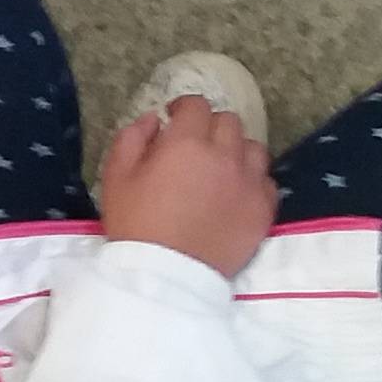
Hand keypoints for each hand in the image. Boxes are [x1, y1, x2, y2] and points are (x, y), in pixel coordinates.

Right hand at [99, 96, 276, 277]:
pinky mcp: (264, 209)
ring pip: (253, 147)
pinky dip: (251, 180)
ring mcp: (250, 183)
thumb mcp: (116, 177)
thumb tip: (154, 119)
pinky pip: (266, 181)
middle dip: (210, 127)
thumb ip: (132, 138)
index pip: (197, 105)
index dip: (184, 107)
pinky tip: (234, 192)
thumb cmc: (135, 224)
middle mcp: (225, 156)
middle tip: (194, 146)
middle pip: (229, 122)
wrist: (167, 276)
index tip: (174, 119)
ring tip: (220, 167)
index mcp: (186, 144)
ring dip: (236, 150)